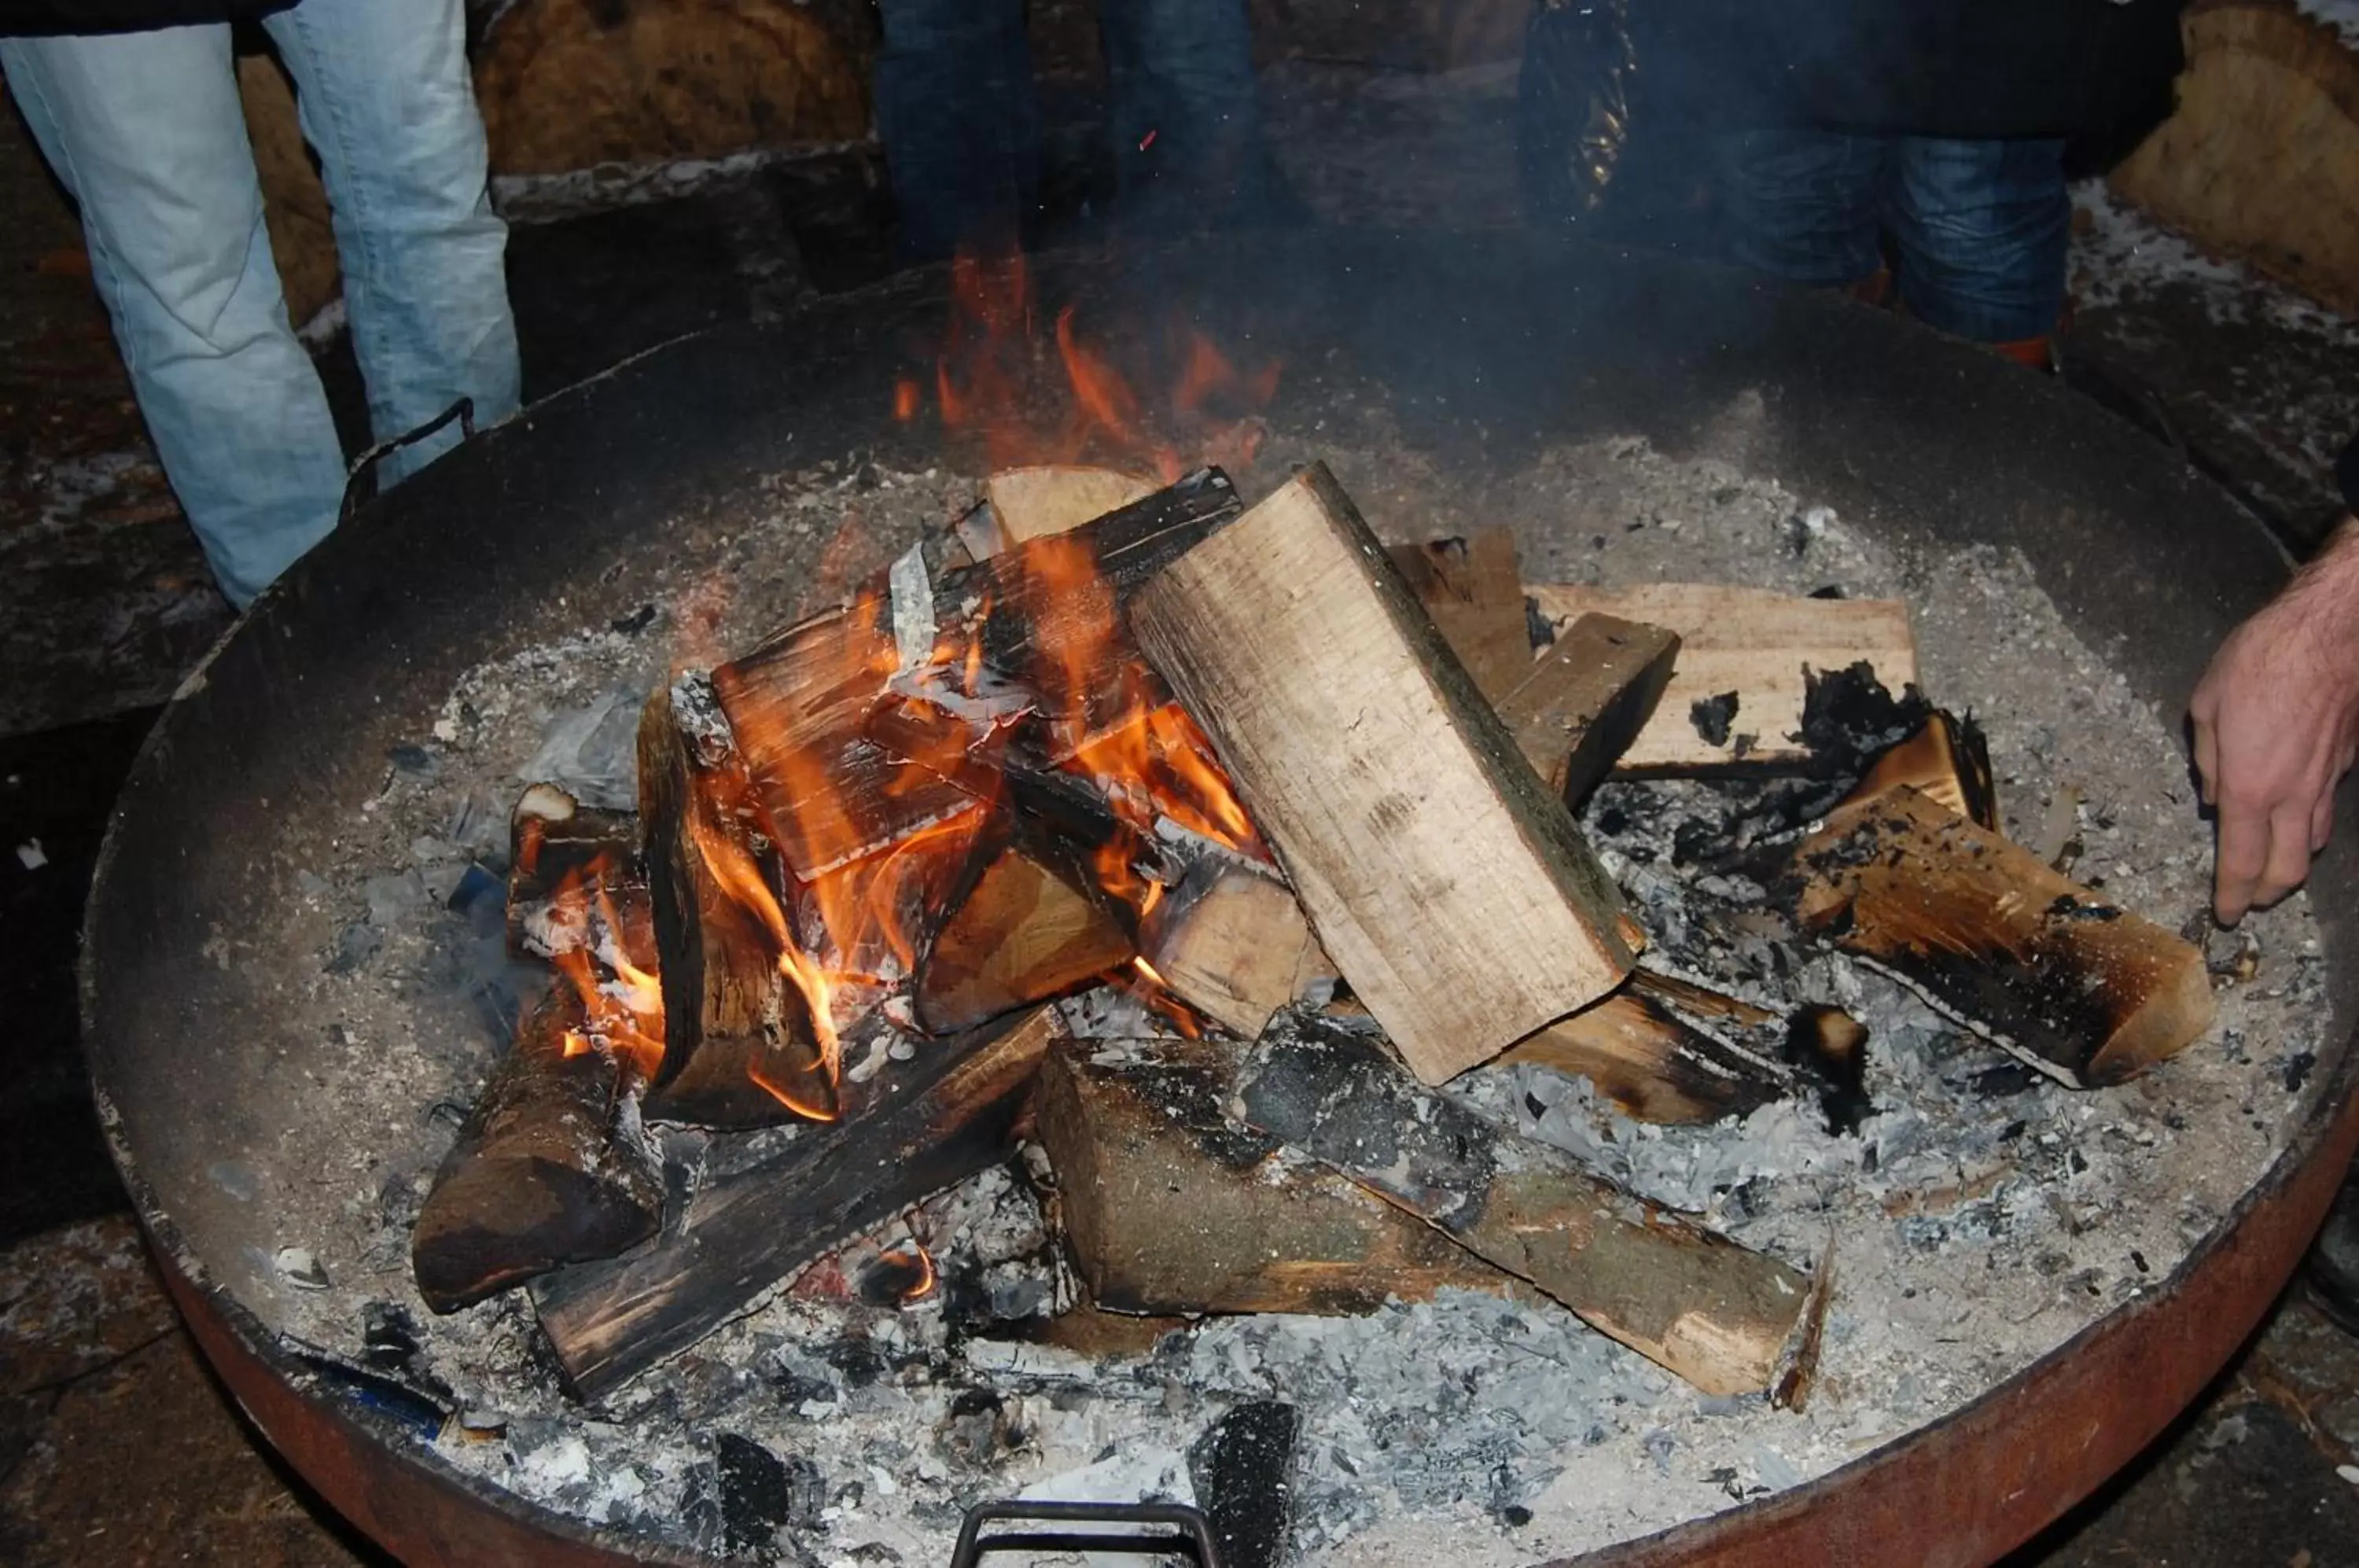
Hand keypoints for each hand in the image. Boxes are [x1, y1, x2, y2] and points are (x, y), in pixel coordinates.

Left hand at [2190, 520, 2358, 923]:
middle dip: (2266, 893)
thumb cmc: (2261, 659)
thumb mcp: (2206, 704)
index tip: (2224, 915)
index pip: (2239, 860)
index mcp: (2249, 786)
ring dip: (2292, 863)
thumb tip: (2212, 795)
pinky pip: (2328, 807)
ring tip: (2273, 867)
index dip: (2231, 895)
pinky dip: (2311, 824)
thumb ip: (2206, 758)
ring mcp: (2328, 780)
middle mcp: (2293, 794)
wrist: (2332, 629)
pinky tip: (2299, 815)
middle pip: (2287, 869)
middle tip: (2249, 900)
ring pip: (2314, 842)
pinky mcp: (2349, 760)